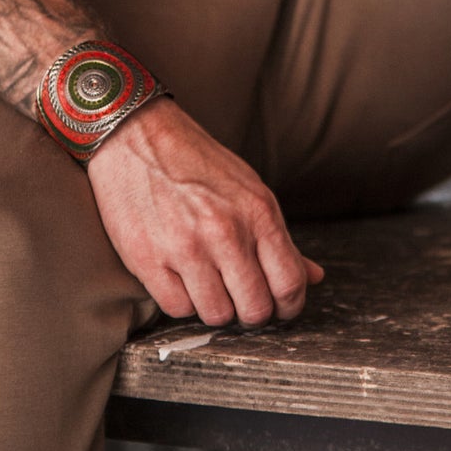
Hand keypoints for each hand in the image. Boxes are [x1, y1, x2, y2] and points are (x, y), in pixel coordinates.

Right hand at [86, 96, 323, 325]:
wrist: (137, 135)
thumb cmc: (196, 161)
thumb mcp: (248, 188)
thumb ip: (279, 238)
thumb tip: (313, 276)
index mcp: (257, 211)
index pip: (290, 283)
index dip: (288, 305)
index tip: (278, 306)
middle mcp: (225, 231)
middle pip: (255, 309)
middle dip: (251, 310)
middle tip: (239, 295)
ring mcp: (185, 248)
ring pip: (216, 315)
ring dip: (214, 305)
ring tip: (206, 279)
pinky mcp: (147, 260)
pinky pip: (177, 309)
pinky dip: (181, 300)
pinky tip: (179, 275)